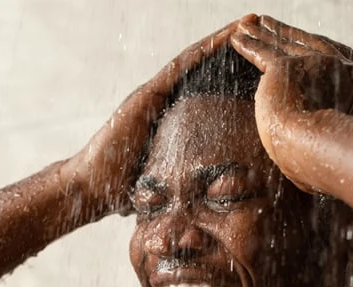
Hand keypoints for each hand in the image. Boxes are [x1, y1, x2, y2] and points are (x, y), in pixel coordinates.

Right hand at [62, 16, 249, 216]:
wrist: (91, 189)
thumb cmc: (121, 190)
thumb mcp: (163, 180)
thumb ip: (180, 178)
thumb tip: (206, 198)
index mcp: (168, 114)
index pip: (205, 84)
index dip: (228, 66)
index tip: (256, 55)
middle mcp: (161, 98)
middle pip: (202, 64)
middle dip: (230, 44)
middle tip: (261, 23)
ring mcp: (152, 94)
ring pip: (194, 59)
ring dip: (222, 39)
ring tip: (249, 21)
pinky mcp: (146, 96)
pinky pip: (180, 68)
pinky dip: (203, 50)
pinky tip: (226, 37)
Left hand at [231, 15, 352, 191]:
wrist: (324, 154)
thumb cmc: (332, 166)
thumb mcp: (339, 156)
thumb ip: (329, 151)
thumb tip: (315, 179)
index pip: (333, 62)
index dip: (313, 51)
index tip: (302, 45)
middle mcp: (341, 71)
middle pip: (307, 46)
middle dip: (285, 35)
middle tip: (269, 24)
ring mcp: (315, 66)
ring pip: (283, 46)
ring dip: (263, 35)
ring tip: (247, 26)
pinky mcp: (286, 69)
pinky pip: (264, 53)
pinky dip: (249, 45)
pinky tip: (238, 38)